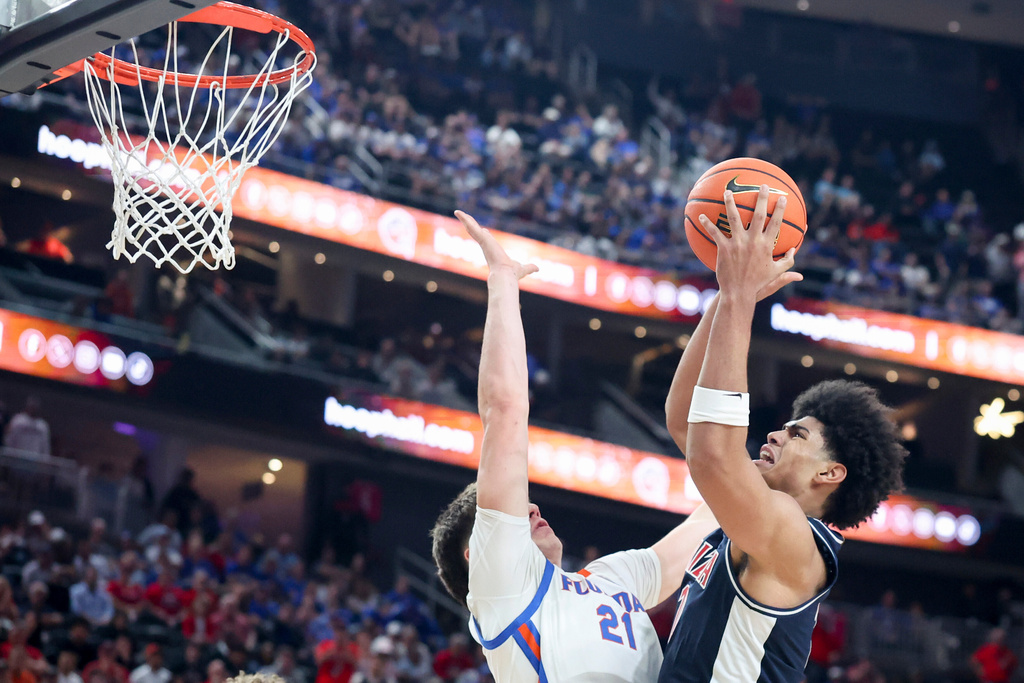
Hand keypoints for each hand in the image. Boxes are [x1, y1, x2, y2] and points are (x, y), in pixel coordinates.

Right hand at [455, 210, 538, 279]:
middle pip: (477, 232)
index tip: (482, 230)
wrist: (506, 275)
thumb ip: (529, 268)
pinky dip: (465, 220)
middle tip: (463, 217)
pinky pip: (471, 227)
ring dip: (465, 219)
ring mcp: (483, 242)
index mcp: (493, 251)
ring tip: (457, 211)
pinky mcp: (482, 239)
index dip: (484, 234)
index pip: (487, 240)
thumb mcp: (523, 268)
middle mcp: (486, 246)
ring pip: (471, 228)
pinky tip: (458, 213)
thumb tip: (537, 269)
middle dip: (470, 224)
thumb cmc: (512, 274)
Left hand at [698, 185, 800, 300]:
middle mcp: (752, 241)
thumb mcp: (776, 273)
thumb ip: (788, 261)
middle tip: (762, 185)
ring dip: (730, 203)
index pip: (775, 223)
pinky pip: (715, 232)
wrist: (739, 292)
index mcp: (766, 245)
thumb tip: (795, 250)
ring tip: (727, 192)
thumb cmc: (758, 283)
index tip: (782, 197)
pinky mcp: (724, 248)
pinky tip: (701, 216)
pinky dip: (707, 224)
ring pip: (733, 218)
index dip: (780, 209)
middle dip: (761, 198)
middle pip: (757, 214)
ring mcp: (737, 243)